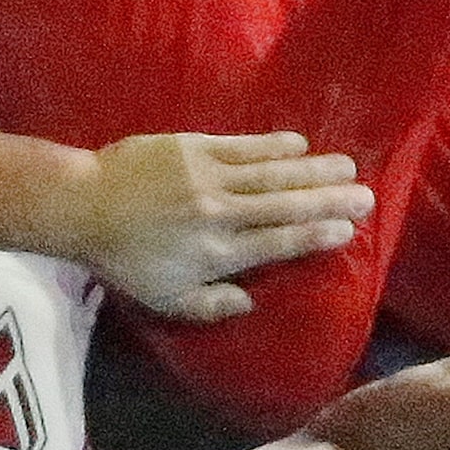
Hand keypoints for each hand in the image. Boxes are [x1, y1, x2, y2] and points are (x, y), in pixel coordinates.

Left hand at [65, 131, 372, 321]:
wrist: (83, 205)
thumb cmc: (124, 259)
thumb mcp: (164, 299)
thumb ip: (210, 306)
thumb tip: (249, 303)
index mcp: (216, 255)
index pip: (278, 243)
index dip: (316, 236)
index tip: (347, 230)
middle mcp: (219, 214)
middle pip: (285, 206)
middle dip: (329, 200)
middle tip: (366, 194)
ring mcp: (208, 177)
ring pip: (271, 173)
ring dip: (312, 169)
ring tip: (346, 165)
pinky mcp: (192, 147)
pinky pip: (242, 145)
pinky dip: (273, 144)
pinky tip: (299, 143)